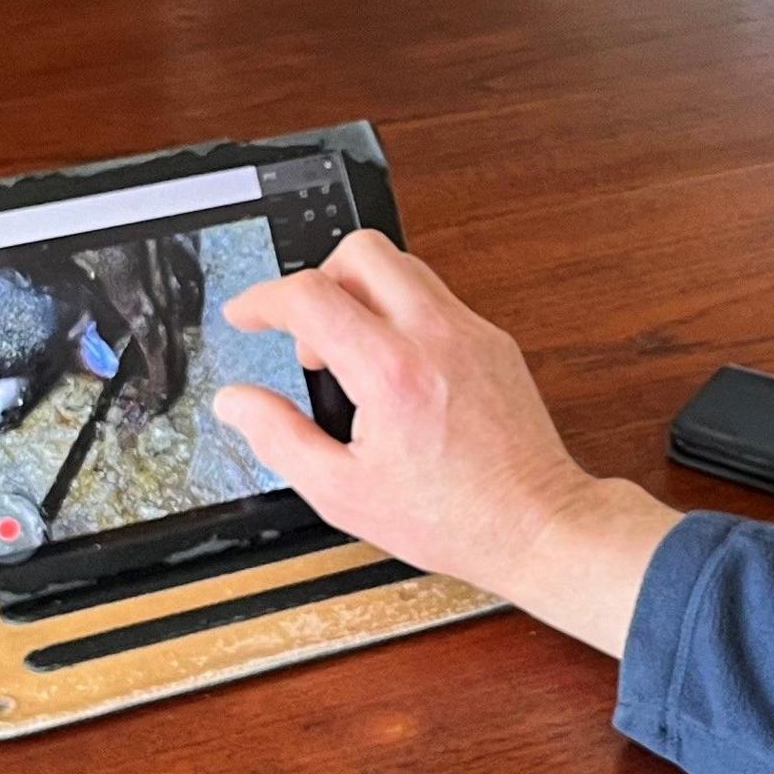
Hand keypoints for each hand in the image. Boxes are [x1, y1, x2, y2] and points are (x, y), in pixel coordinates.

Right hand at [215, 232, 676, 653]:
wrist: (537, 523)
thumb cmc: (451, 518)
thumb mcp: (342, 493)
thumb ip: (279, 439)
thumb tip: (236, 402)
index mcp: (392, 373)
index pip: (311, 296)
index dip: (263, 300)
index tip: (246, 315)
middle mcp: (436, 336)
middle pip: (361, 250)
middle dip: (318, 279)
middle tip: (307, 335)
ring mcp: (471, 332)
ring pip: (402, 266)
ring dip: (360, 294)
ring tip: (350, 357)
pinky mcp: (493, 340)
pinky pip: (434, 298)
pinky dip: (399, 315)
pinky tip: (393, 371)